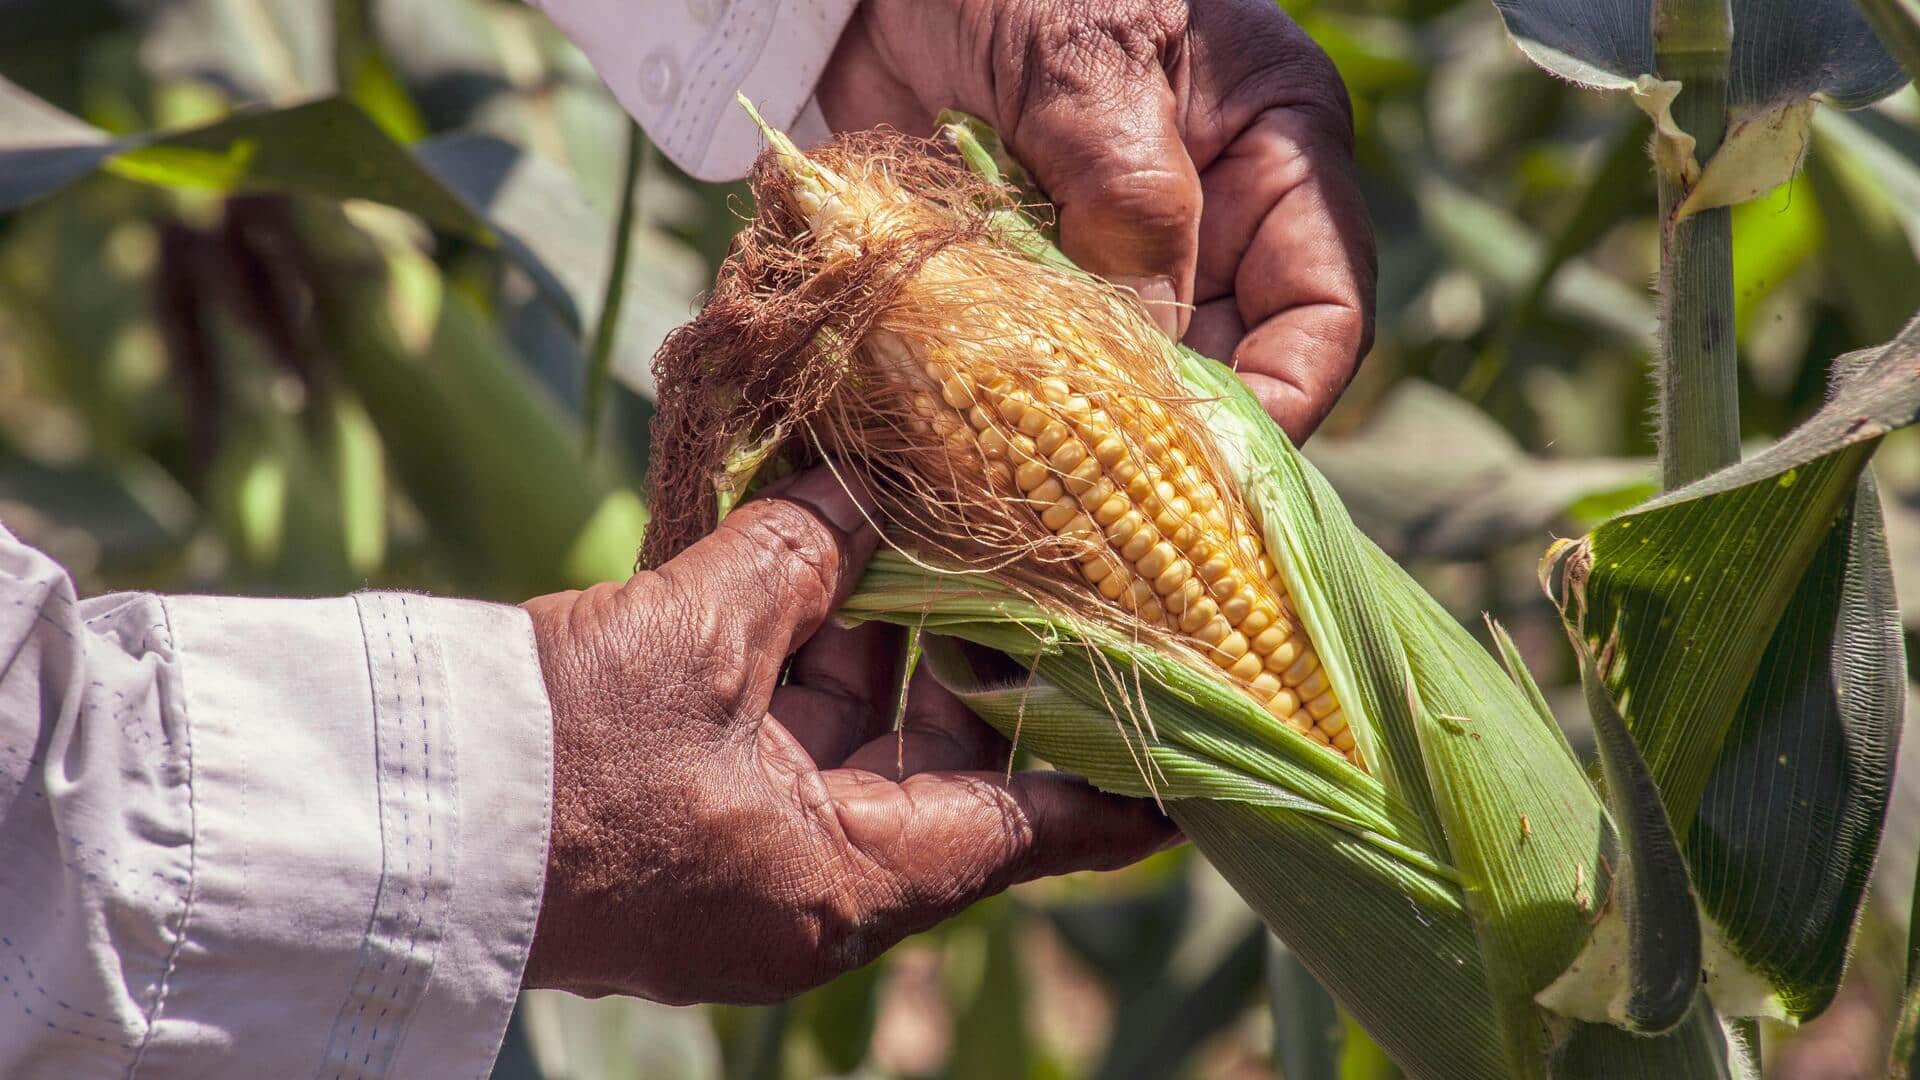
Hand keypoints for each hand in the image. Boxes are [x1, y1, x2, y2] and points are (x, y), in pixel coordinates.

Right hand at [519, 467, 1174, 1003]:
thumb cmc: (552, 759)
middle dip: (983, 663)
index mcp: (848, 880)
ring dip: (885, 644)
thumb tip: (861, 490)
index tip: (1200, 744)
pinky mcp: (691, 823)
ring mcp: (749, 861)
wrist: (386, 820)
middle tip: (1049, 567)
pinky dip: (807, 661)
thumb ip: (796, 560)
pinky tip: (826, 565)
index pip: (1033, 831)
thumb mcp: (693, 642)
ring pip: (859, 745)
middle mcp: (814, 889)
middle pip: (947, 772)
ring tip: (935, 534)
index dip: (1120, 785)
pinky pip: (782, 741)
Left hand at [817, 0, 1375, 440]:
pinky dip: (1013, 407)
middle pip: (1228, 365)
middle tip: (1103, 502)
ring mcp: (1117, 255)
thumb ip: (1131, 200)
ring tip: (1034, 485)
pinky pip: (1044, 367)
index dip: (1284, 399)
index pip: (1323, 311)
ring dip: (1085, 433)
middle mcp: (1213, 220)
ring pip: (1132, 380)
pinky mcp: (1031, 279)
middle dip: (1173, 436)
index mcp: (1277, 155)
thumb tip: (1149, 353)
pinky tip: (975, 444)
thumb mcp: (1086, 66)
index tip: (1216, 470)